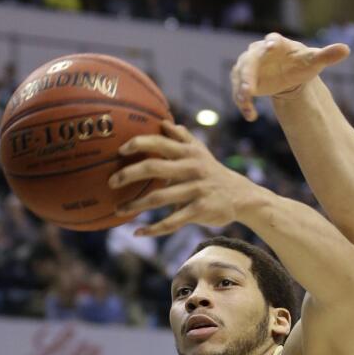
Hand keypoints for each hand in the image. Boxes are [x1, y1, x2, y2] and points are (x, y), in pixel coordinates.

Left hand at [111, 121, 252, 235]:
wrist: (242, 196)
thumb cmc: (213, 172)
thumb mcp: (201, 152)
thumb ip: (182, 138)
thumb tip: (163, 122)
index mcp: (189, 153)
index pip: (159, 144)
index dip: (138, 144)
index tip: (120, 150)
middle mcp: (191, 169)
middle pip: (154, 167)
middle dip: (129, 174)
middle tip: (111, 181)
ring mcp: (196, 190)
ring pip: (159, 197)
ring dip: (135, 205)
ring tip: (118, 209)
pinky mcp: (200, 210)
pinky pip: (172, 222)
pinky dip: (154, 229)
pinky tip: (138, 232)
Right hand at [231, 32, 349, 121]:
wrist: (288, 73)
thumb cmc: (301, 63)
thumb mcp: (314, 61)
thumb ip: (327, 55)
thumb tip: (347, 49)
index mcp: (277, 44)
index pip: (273, 41)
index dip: (270, 43)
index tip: (269, 46)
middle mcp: (258, 53)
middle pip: (249, 61)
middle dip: (247, 74)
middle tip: (249, 89)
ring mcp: (248, 66)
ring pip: (240, 77)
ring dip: (240, 90)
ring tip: (245, 103)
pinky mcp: (244, 81)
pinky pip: (240, 91)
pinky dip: (243, 103)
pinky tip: (251, 116)